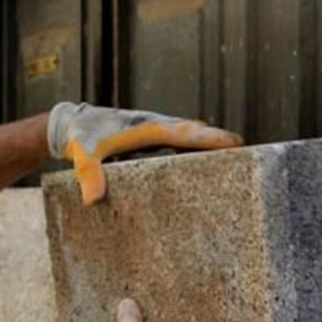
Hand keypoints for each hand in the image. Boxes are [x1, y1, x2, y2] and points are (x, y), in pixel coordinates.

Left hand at [47, 101, 241, 203]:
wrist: (74, 123)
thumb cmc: (82, 136)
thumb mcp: (83, 154)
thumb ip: (88, 174)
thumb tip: (91, 199)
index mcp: (148, 128)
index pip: (186, 133)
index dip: (211, 138)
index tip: (235, 143)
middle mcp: (157, 126)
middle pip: (196, 133)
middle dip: (220, 142)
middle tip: (248, 155)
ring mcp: (157, 131)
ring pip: (190, 137)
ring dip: (210, 146)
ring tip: (236, 164)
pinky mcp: (153, 139)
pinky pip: (180, 144)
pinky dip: (195, 151)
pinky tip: (205, 168)